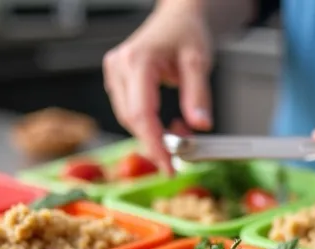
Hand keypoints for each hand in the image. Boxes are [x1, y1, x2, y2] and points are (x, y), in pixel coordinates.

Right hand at [103, 1, 212, 172]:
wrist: (178, 18)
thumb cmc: (186, 32)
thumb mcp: (199, 61)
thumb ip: (198, 95)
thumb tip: (199, 125)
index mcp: (137, 60)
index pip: (141, 113)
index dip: (154, 144)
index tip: (168, 164)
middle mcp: (119, 67)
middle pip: (132, 120)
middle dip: (156, 142)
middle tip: (182, 152)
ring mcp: (115, 73)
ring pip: (129, 119)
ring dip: (154, 134)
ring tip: (181, 131)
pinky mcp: (117, 81)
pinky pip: (130, 112)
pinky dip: (149, 124)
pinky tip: (168, 123)